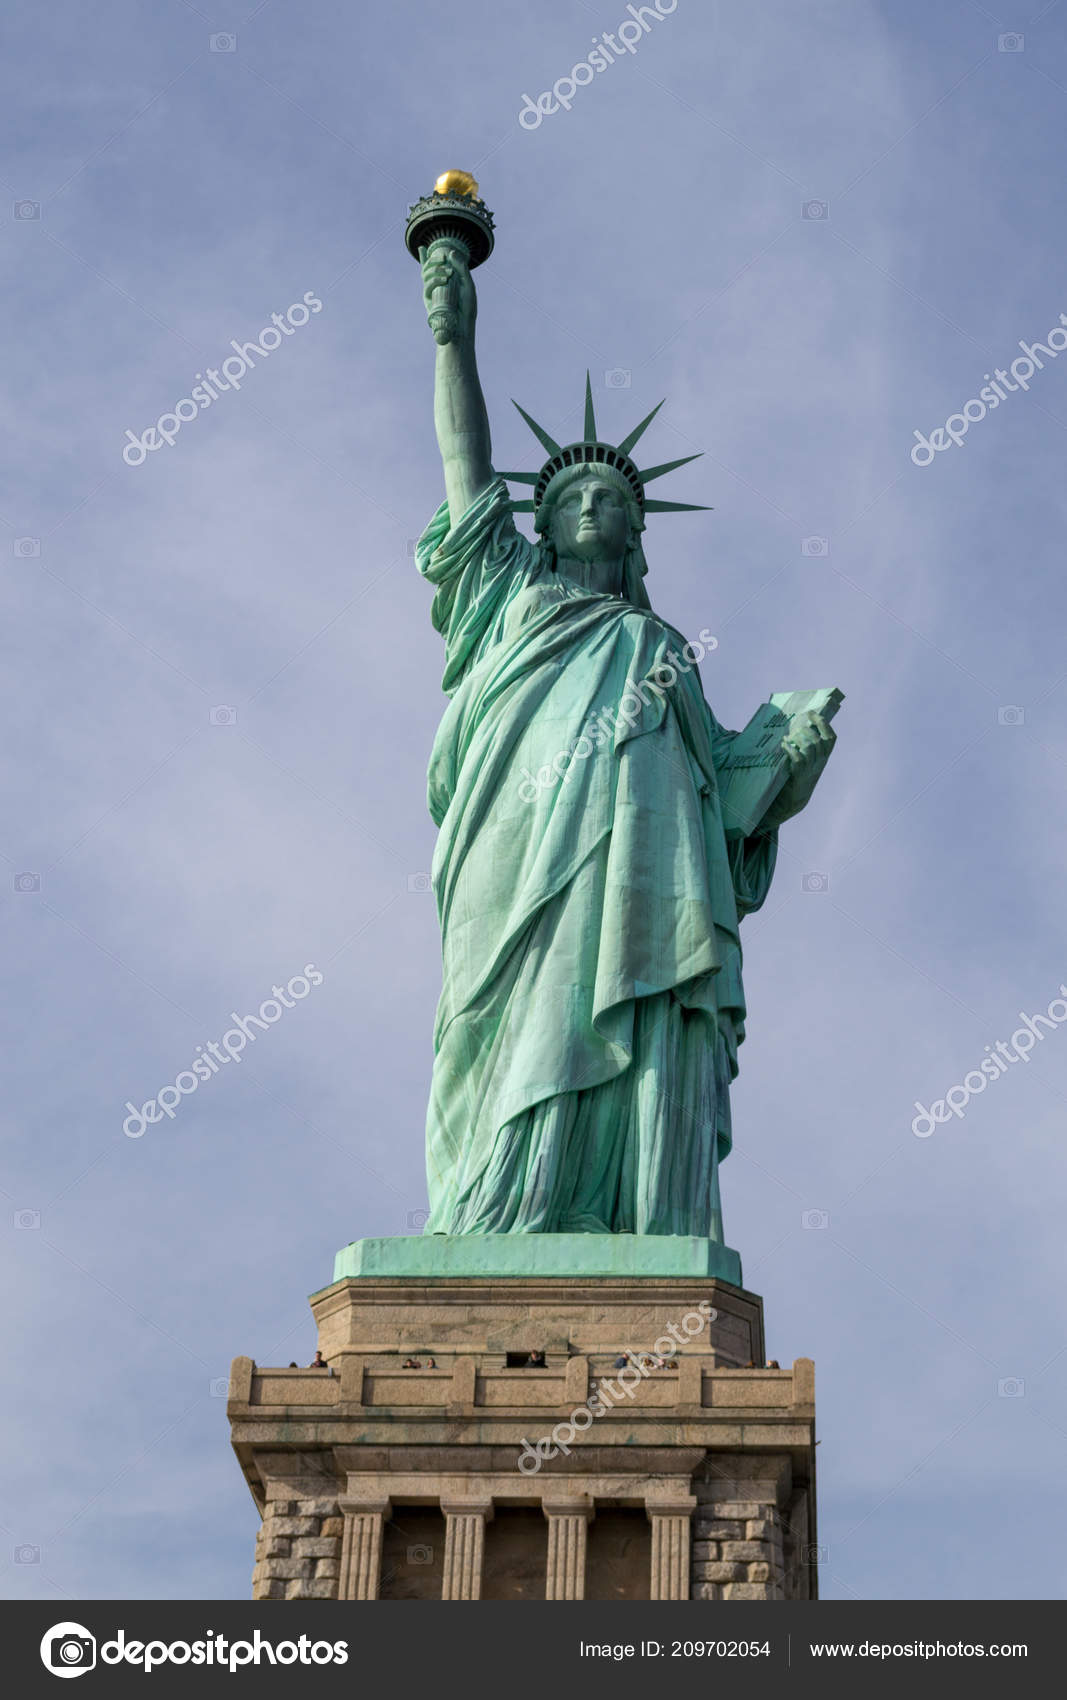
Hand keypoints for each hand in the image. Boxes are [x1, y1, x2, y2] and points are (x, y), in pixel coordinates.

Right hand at [420, 239, 476, 346]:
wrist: (462, 328)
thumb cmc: (467, 309)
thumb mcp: (468, 285)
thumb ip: (461, 268)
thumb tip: (450, 252)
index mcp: (445, 282)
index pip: (433, 268)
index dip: (425, 258)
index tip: (422, 247)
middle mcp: (436, 287)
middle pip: (427, 268)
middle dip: (433, 260)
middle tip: (443, 257)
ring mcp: (431, 294)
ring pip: (425, 275)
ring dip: (436, 270)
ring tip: (449, 273)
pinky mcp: (428, 302)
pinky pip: (426, 287)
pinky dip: (434, 280)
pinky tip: (444, 279)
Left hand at [762, 711, 835, 829]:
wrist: (792, 801)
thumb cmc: (797, 776)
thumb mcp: (807, 761)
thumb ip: (806, 747)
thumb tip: (798, 726)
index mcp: (824, 757)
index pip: (831, 738)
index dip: (823, 723)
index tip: (811, 713)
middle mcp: (820, 762)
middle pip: (819, 740)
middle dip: (806, 730)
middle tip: (795, 730)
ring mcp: (810, 769)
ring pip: (810, 747)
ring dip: (798, 738)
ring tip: (788, 738)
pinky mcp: (799, 775)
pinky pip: (798, 758)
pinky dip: (790, 749)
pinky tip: (783, 745)